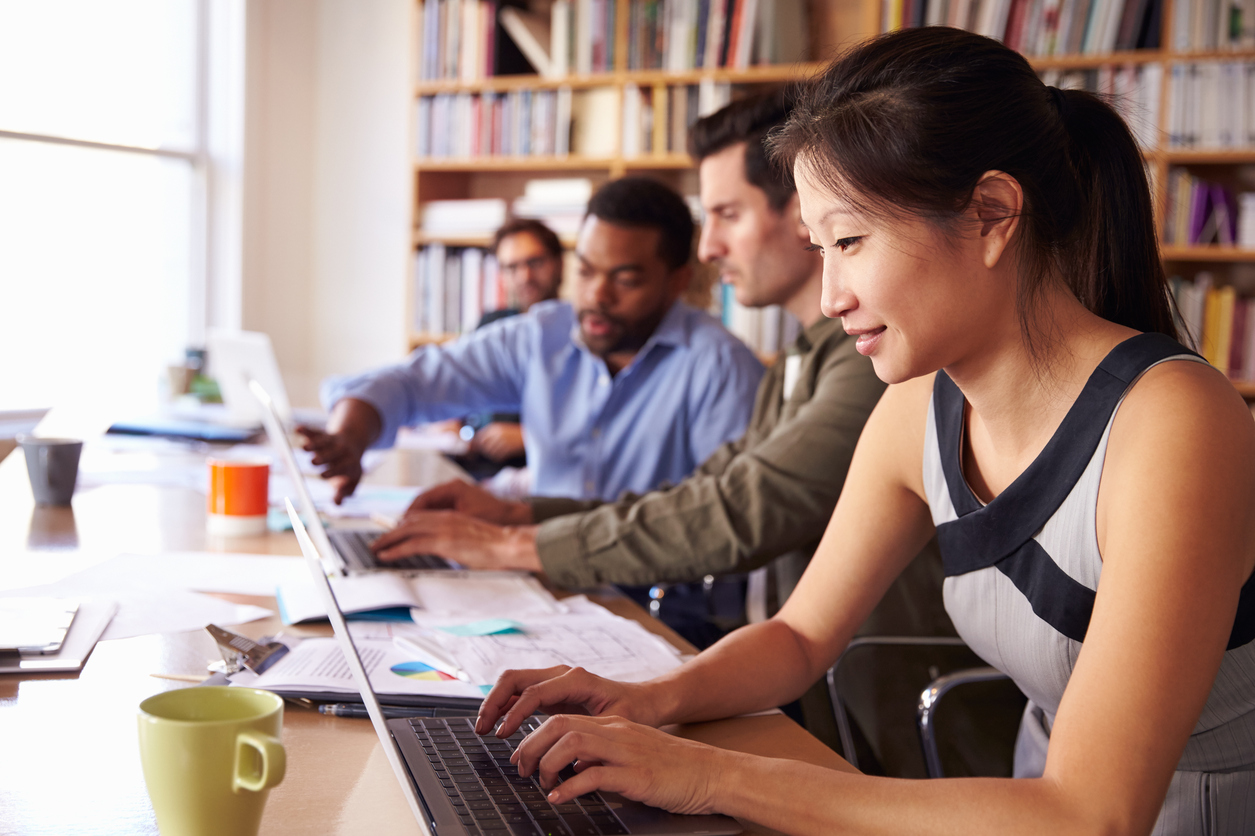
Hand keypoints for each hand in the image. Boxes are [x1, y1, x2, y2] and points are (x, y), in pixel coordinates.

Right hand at [295, 424, 365, 503]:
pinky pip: (314, 431)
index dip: (333, 471)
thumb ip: (344, 492)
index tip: (323, 475)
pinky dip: (306, 430)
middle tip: (314, 462)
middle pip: (332, 454)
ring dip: (313, 445)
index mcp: (349, 463)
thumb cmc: (349, 467)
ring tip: (304, 448)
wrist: (354, 442)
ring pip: (323, 442)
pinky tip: (297, 429)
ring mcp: (332, 441)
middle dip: (323, 458)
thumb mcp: (352, 480)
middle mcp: (341, 451)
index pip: (341, 467)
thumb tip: (337, 504)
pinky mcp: (322, 435)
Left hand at [371, 511, 541, 570]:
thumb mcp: (471, 539)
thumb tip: (450, 551)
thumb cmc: (496, 546)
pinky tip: (386, 555)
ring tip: (376, 548)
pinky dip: (395, 549)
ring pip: (406, 530)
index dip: (404, 524)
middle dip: (391, 531)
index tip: (394, 533)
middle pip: (409, 521)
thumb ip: (456, 541)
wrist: (507, 544)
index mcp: (451, 516)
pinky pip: (412, 544)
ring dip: (388, 540)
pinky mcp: (442, 542)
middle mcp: (444, 518)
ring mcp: (442, 529)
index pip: (421, 517)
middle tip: (378, 541)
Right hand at [404, 480, 531, 525]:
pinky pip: (436, 513)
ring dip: (417, 521)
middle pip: (422, 503)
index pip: (423, 499)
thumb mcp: (467, 521)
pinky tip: (421, 534)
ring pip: (428, 508)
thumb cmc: (495, 517)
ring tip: (404, 535)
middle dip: (408, 518)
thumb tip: (422, 527)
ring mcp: (454, 496)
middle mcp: (451, 489)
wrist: (513, 518)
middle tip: (396, 533)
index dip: (409, 514)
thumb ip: (445, 522)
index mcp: (453, 488)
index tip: (399, 527)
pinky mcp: (457, 506)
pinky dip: (427, 522)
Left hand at [470, 422, 525, 461]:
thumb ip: (490, 435)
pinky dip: (499, 458)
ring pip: (490, 452)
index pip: (479, 436)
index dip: (477, 444)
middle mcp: (496, 433)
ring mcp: (502, 441)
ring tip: (500, 453)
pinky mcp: (508, 448)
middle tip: (491, 452)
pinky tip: (504, 456)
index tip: (478, 448)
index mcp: (494, 427)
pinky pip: (498, 457)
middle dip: (484, 450)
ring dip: (493, 455)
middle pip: (483, 445)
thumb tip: (478, 443)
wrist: (529, 436)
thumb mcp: (502, 430)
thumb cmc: (515, 434)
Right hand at [476, 665, 663, 736]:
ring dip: (495, 703)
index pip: (535, 691)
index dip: (515, 712)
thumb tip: (567, 754)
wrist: (643, 701)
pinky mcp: (551, 690)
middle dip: (494, 702)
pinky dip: (506, 706)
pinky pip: (521, 692)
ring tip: (484, 728)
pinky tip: (499, 726)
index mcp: (577, 679)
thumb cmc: (633, 711)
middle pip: (516, 678)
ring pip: (514, 682)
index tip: (503, 734)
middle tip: (482, 728)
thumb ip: (591, 731)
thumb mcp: (616, 723)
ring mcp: (554, 680)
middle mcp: (562, 674)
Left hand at [511, 714, 731, 814]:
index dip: (535, 737)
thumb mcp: (633, 753)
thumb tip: (573, 769)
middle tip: (522, 768)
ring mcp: (626, 752)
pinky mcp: (636, 775)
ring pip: (572, 743)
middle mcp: (617, 732)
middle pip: (560, 724)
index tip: (523, 757)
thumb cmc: (674, 768)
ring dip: (547, 763)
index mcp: (614, 725)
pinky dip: (569, 787)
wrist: (712, 773)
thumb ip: (603, 756)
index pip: (564, 719)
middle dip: (532, 745)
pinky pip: (594, 775)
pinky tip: (559, 797)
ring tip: (540, 781)